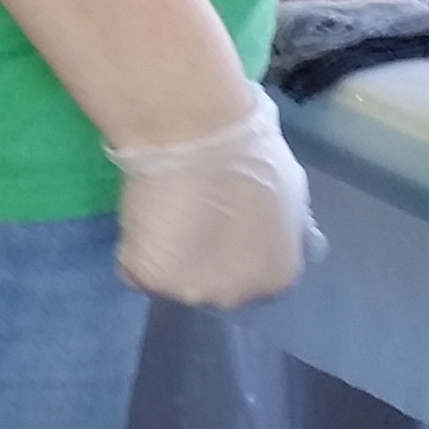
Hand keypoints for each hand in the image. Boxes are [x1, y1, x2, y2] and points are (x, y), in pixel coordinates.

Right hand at [109, 88, 320, 306]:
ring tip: (169, 211)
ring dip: (171, 257)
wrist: (197, 132)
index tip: (227, 218)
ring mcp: (189, 291)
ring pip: (175, 281)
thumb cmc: (251, 152)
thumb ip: (288, 225)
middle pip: (217, 286)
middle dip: (208, 259)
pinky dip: (138, 249)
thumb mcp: (291, 191)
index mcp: (278, 276)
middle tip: (197, 215)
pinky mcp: (147, 278)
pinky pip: (136, 270)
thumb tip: (277, 236)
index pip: (257, 275)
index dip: (240, 246)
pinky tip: (146, 215)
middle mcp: (236, 296)